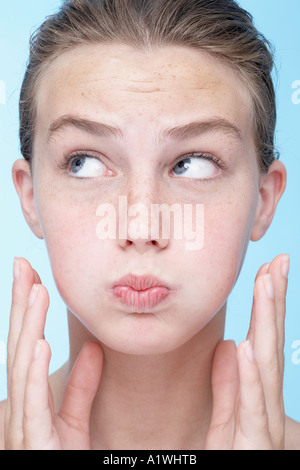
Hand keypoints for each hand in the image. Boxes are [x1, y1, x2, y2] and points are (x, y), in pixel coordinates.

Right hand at [4, 258, 102, 449]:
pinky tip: (39, 343)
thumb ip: (82, 386)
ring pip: (21, 369)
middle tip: (22, 265)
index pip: (26, 345)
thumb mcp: (73, 422)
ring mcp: (22, 429)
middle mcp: (19, 410)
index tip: (30, 276)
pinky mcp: (34, 446)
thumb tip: (92, 347)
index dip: (26, 310)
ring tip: (36, 291)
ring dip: (27, 327)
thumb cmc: (63, 464)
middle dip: (19, 306)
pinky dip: (34, 373)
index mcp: (29, 401)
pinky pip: (33, 406)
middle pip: (19, 348)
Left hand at [205, 254, 288, 449]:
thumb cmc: (227, 461)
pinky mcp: (251, 450)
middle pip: (268, 346)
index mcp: (254, 399)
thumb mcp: (225, 421)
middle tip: (279, 261)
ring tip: (268, 285)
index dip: (267, 307)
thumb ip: (229, 386)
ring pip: (266, 370)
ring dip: (267, 325)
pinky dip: (250, 378)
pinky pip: (249, 412)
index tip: (269, 271)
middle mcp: (263, 410)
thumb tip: (232, 345)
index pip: (261, 342)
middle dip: (274, 302)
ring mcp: (261, 431)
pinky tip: (247, 347)